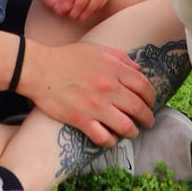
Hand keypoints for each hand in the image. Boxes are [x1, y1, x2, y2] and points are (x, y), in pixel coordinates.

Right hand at [22, 39, 155, 146]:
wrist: (40, 69)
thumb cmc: (67, 57)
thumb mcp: (96, 49)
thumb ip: (120, 57)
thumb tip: (138, 70)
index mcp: (114, 69)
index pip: (144, 86)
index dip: (151, 97)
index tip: (150, 102)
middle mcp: (109, 88)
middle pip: (139, 108)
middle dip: (147, 118)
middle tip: (147, 121)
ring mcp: (96, 106)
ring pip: (126, 126)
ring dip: (133, 132)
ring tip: (132, 132)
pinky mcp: (82, 120)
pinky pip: (104, 137)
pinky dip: (111, 141)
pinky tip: (111, 138)